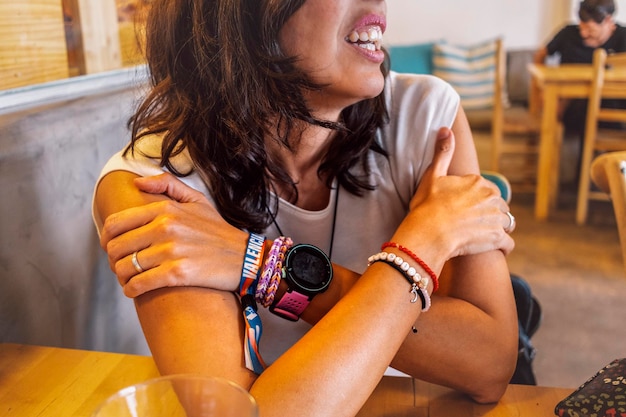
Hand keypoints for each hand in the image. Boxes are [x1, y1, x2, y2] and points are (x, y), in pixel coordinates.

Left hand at [100, 173, 248, 296]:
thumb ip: (167, 185)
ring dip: (122, 276)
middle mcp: (166, 227)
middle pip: (117, 247)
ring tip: (128, 279)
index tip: (110, 247)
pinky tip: (134, 290)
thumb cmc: (219, 231)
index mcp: (165, 209)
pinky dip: (131, 289)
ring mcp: (171, 251)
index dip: (106, 238)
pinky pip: (140, 283)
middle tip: (120, 266)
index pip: (117, 223)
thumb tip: (137, 183)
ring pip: (125, 267)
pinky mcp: (178, 273)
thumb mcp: (197, 200)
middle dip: (113, 259)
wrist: (246, 258)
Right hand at [396, 127, 514, 262]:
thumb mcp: (432, 175)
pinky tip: (492, 248)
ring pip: (507, 223)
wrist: (429, 233)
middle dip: (490, 213)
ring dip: (499, 228)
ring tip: (483, 235)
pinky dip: (502, 246)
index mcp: (479, 183)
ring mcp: (497, 219)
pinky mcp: (497, 239)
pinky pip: (508, 243)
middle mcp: (492, 199)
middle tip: (473, 223)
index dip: (477, 199)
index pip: (487, 190)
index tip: (465, 208)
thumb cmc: (427, 205)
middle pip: (499, 206)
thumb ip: (443, 152)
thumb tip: (446, 129)